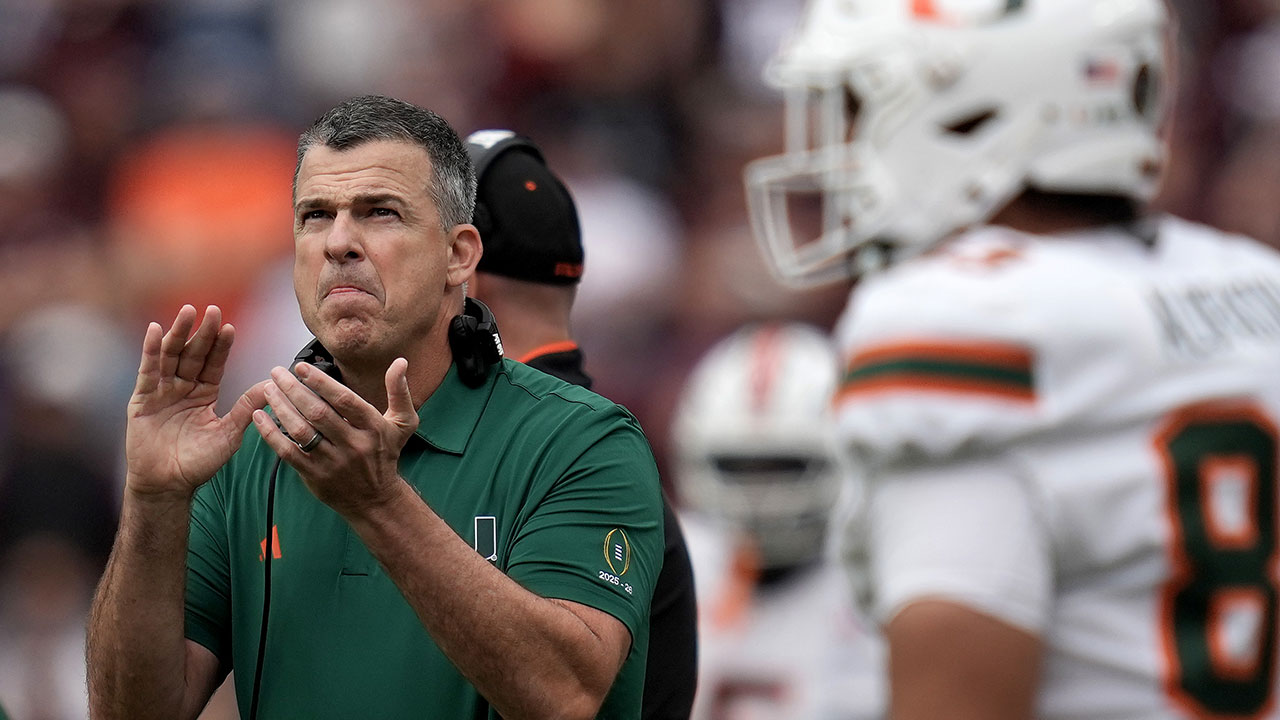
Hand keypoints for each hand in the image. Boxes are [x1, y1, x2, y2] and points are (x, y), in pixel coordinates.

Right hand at [125, 305, 264, 498]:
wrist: (168, 484)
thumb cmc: (198, 463)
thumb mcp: (229, 434)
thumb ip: (247, 409)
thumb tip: (272, 387)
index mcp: (204, 394)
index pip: (214, 364)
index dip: (221, 346)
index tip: (230, 327)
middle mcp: (183, 388)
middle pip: (193, 354)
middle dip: (203, 333)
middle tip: (212, 310)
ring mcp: (161, 392)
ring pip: (171, 356)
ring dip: (178, 334)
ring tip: (187, 312)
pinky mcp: (142, 399)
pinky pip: (147, 371)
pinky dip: (150, 350)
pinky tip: (154, 330)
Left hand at [252, 357, 419, 517]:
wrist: (376, 500)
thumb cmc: (385, 455)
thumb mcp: (403, 424)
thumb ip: (399, 392)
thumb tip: (400, 362)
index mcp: (373, 428)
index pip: (344, 400)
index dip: (321, 382)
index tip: (301, 367)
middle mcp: (353, 445)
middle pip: (318, 413)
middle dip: (293, 390)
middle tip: (276, 373)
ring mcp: (333, 462)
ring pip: (301, 431)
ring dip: (281, 408)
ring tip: (268, 390)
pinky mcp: (315, 476)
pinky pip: (288, 452)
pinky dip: (271, 434)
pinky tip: (260, 418)